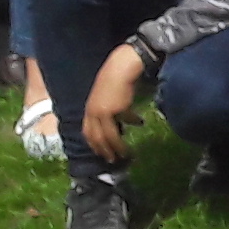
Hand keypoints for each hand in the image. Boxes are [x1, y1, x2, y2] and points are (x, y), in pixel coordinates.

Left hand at [81, 45, 146, 164]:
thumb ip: (105, 109)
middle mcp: (93, 113)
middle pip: (97, 138)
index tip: (101, 153)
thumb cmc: (112, 79)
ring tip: (125, 153)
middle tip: (112, 160)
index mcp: (89, 110)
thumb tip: (115, 121)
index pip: (88, 133)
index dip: (94, 144)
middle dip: (104, 150)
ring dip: (118, 146)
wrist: (119, 69)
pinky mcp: (116, 109)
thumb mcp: (104, 97)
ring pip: (109, 136)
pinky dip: (132, 122)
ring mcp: (104, 112)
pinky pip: (125, 121)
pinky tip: (140, 122)